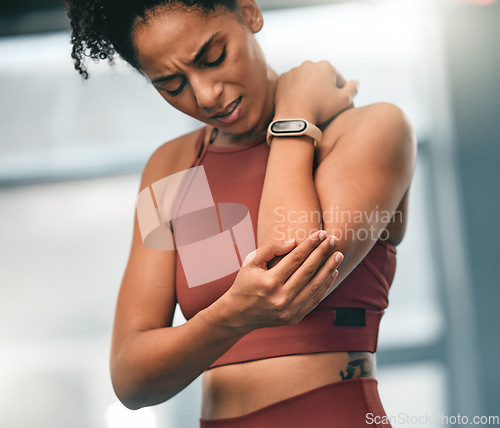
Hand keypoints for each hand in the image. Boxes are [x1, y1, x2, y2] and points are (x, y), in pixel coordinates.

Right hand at [221, 230, 343, 333]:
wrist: (238, 315)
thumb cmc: (245, 283)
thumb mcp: (251, 262)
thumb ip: (270, 248)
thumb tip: (294, 242)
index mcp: (269, 282)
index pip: (295, 259)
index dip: (310, 244)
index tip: (321, 233)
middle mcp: (280, 297)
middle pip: (308, 271)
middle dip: (323, 253)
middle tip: (333, 239)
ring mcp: (289, 310)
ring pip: (315, 286)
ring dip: (329, 269)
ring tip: (338, 255)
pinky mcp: (294, 318)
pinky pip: (314, 300)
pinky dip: (325, 286)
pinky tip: (332, 273)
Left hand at [274, 60, 357, 125]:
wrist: (294, 118)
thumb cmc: (321, 109)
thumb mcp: (343, 101)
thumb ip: (352, 89)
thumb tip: (356, 82)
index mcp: (325, 65)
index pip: (337, 79)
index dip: (340, 92)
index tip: (337, 103)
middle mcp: (309, 64)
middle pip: (321, 77)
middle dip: (323, 88)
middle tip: (323, 104)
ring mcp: (293, 71)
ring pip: (306, 80)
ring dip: (309, 88)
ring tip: (310, 103)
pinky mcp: (282, 80)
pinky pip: (292, 84)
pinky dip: (296, 91)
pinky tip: (299, 102)